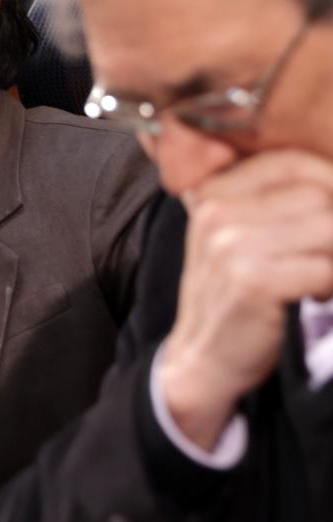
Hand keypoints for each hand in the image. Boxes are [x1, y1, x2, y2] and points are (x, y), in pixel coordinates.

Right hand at [159, 150, 332, 449]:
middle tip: (327, 254)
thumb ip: (268, 201)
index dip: (331, 180)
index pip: (292, 163)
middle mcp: (216, 213)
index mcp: (212, 194)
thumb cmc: (232, 294)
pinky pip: (327, 268)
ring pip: (329, 228)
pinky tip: (317, 294)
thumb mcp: (233, 236)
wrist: (201, 358)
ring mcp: (231, 246)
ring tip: (323, 274)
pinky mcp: (253, 281)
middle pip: (319, 194)